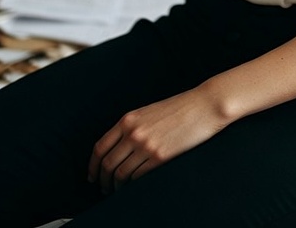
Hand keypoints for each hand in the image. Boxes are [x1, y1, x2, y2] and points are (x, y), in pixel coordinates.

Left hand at [88, 87, 228, 191]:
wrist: (203, 105)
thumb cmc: (179, 107)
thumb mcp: (149, 112)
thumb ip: (132, 127)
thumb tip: (118, 148)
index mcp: (128, 119)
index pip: (100, 147)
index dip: (93, 165)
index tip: (92, 175)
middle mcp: (133, 132)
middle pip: (107, 164)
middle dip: (102, 180)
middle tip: (103, 188)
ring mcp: (146, 145)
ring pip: (120, 174)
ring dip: (116, 186)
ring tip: (117, 190)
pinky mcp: (160, 157)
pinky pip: (137, 177)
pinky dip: (132, 185)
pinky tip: (133, 186)